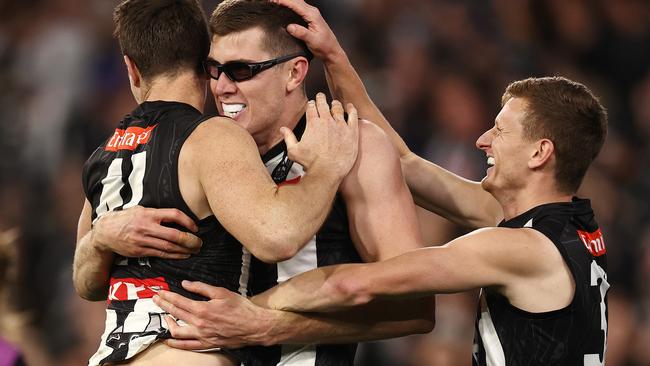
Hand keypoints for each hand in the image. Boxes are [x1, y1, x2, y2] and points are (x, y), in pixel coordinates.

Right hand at [93, 206, 201, 258]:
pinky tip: (183, 255)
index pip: (174, 215)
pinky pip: (161, 255)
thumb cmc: (126, 218)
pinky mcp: (140, 251)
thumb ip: (157, 213)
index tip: (195, 227)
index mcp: (149, 213)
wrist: (105, 232)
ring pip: (169, 247)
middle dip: (190, 240)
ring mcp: (142, 241)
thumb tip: (178, 216)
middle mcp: (146, 227)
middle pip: (174, 235)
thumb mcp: (140, 209)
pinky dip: (174, 256)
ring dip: (185, 250)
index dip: (188, 221)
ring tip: (195, 250)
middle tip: (200, 242)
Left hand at [153, 281, 275, 348]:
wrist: (254, 326)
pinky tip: (169, 338)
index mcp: (203, 309)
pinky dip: (175, 343)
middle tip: (156, 300)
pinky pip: (186, 346)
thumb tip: (186, 284)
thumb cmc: (241, 308)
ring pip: (177, 331)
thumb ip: (202, 288)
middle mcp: (199, 324)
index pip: (179, 301)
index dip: (167, 296)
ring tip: (165, 316)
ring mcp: (202, 336)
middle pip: (175, 313)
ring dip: (168, 323)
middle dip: (163, 305)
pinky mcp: (206, 344)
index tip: (160, 292)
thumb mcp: (222, 292)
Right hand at [271, 0, 343, 62]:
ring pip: (297, 2)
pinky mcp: (310, 18)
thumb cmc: (325, 46)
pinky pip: (298, 7)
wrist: (332, 51)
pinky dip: (290, 5)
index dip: (284, 1)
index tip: (274, 0)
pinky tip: (284, 7)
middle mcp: (312, 12)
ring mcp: (311, 14)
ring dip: (286, 1)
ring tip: (275, 1)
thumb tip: (289, 27)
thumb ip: (301, 32)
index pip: (296, 4)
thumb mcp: (312, 40)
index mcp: (313, 15)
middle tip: (271, 0)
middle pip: (296, 0)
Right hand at [281, 93, 358, 179]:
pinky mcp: (351, 132)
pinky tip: (351, 107)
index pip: (311, 107)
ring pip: (338, 108)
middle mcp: (327, 121)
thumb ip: (288, 138)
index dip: (311, 104)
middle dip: (321, 99)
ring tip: (335, 103)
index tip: (312, 104)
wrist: (327, 172)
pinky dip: (351, 109)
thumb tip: (283, 130)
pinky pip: (353, 116)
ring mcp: (340, 125)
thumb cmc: (312, 163)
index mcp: (313, 123)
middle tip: (321, 97)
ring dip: (335, 104)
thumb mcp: (293, 151)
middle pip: (324, 104)